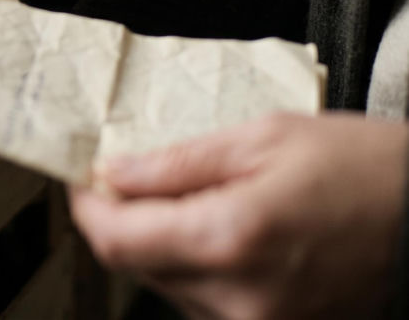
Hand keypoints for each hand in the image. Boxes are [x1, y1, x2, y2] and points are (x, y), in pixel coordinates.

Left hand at [69, 113, 408, 318]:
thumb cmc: (360, 167)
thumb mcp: (262, 138)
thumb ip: (178, 162)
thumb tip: (116, 172)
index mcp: (231, 239)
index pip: (117, 240)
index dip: (87, 207)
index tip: (81, 179)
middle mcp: (241, 299)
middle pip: (137, 266)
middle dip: (121, 219)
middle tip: (126, 176)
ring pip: (168, 286)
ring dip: (158, 243)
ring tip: (182, 197)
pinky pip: (206, 302)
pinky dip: (193, 265)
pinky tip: (213, 228)